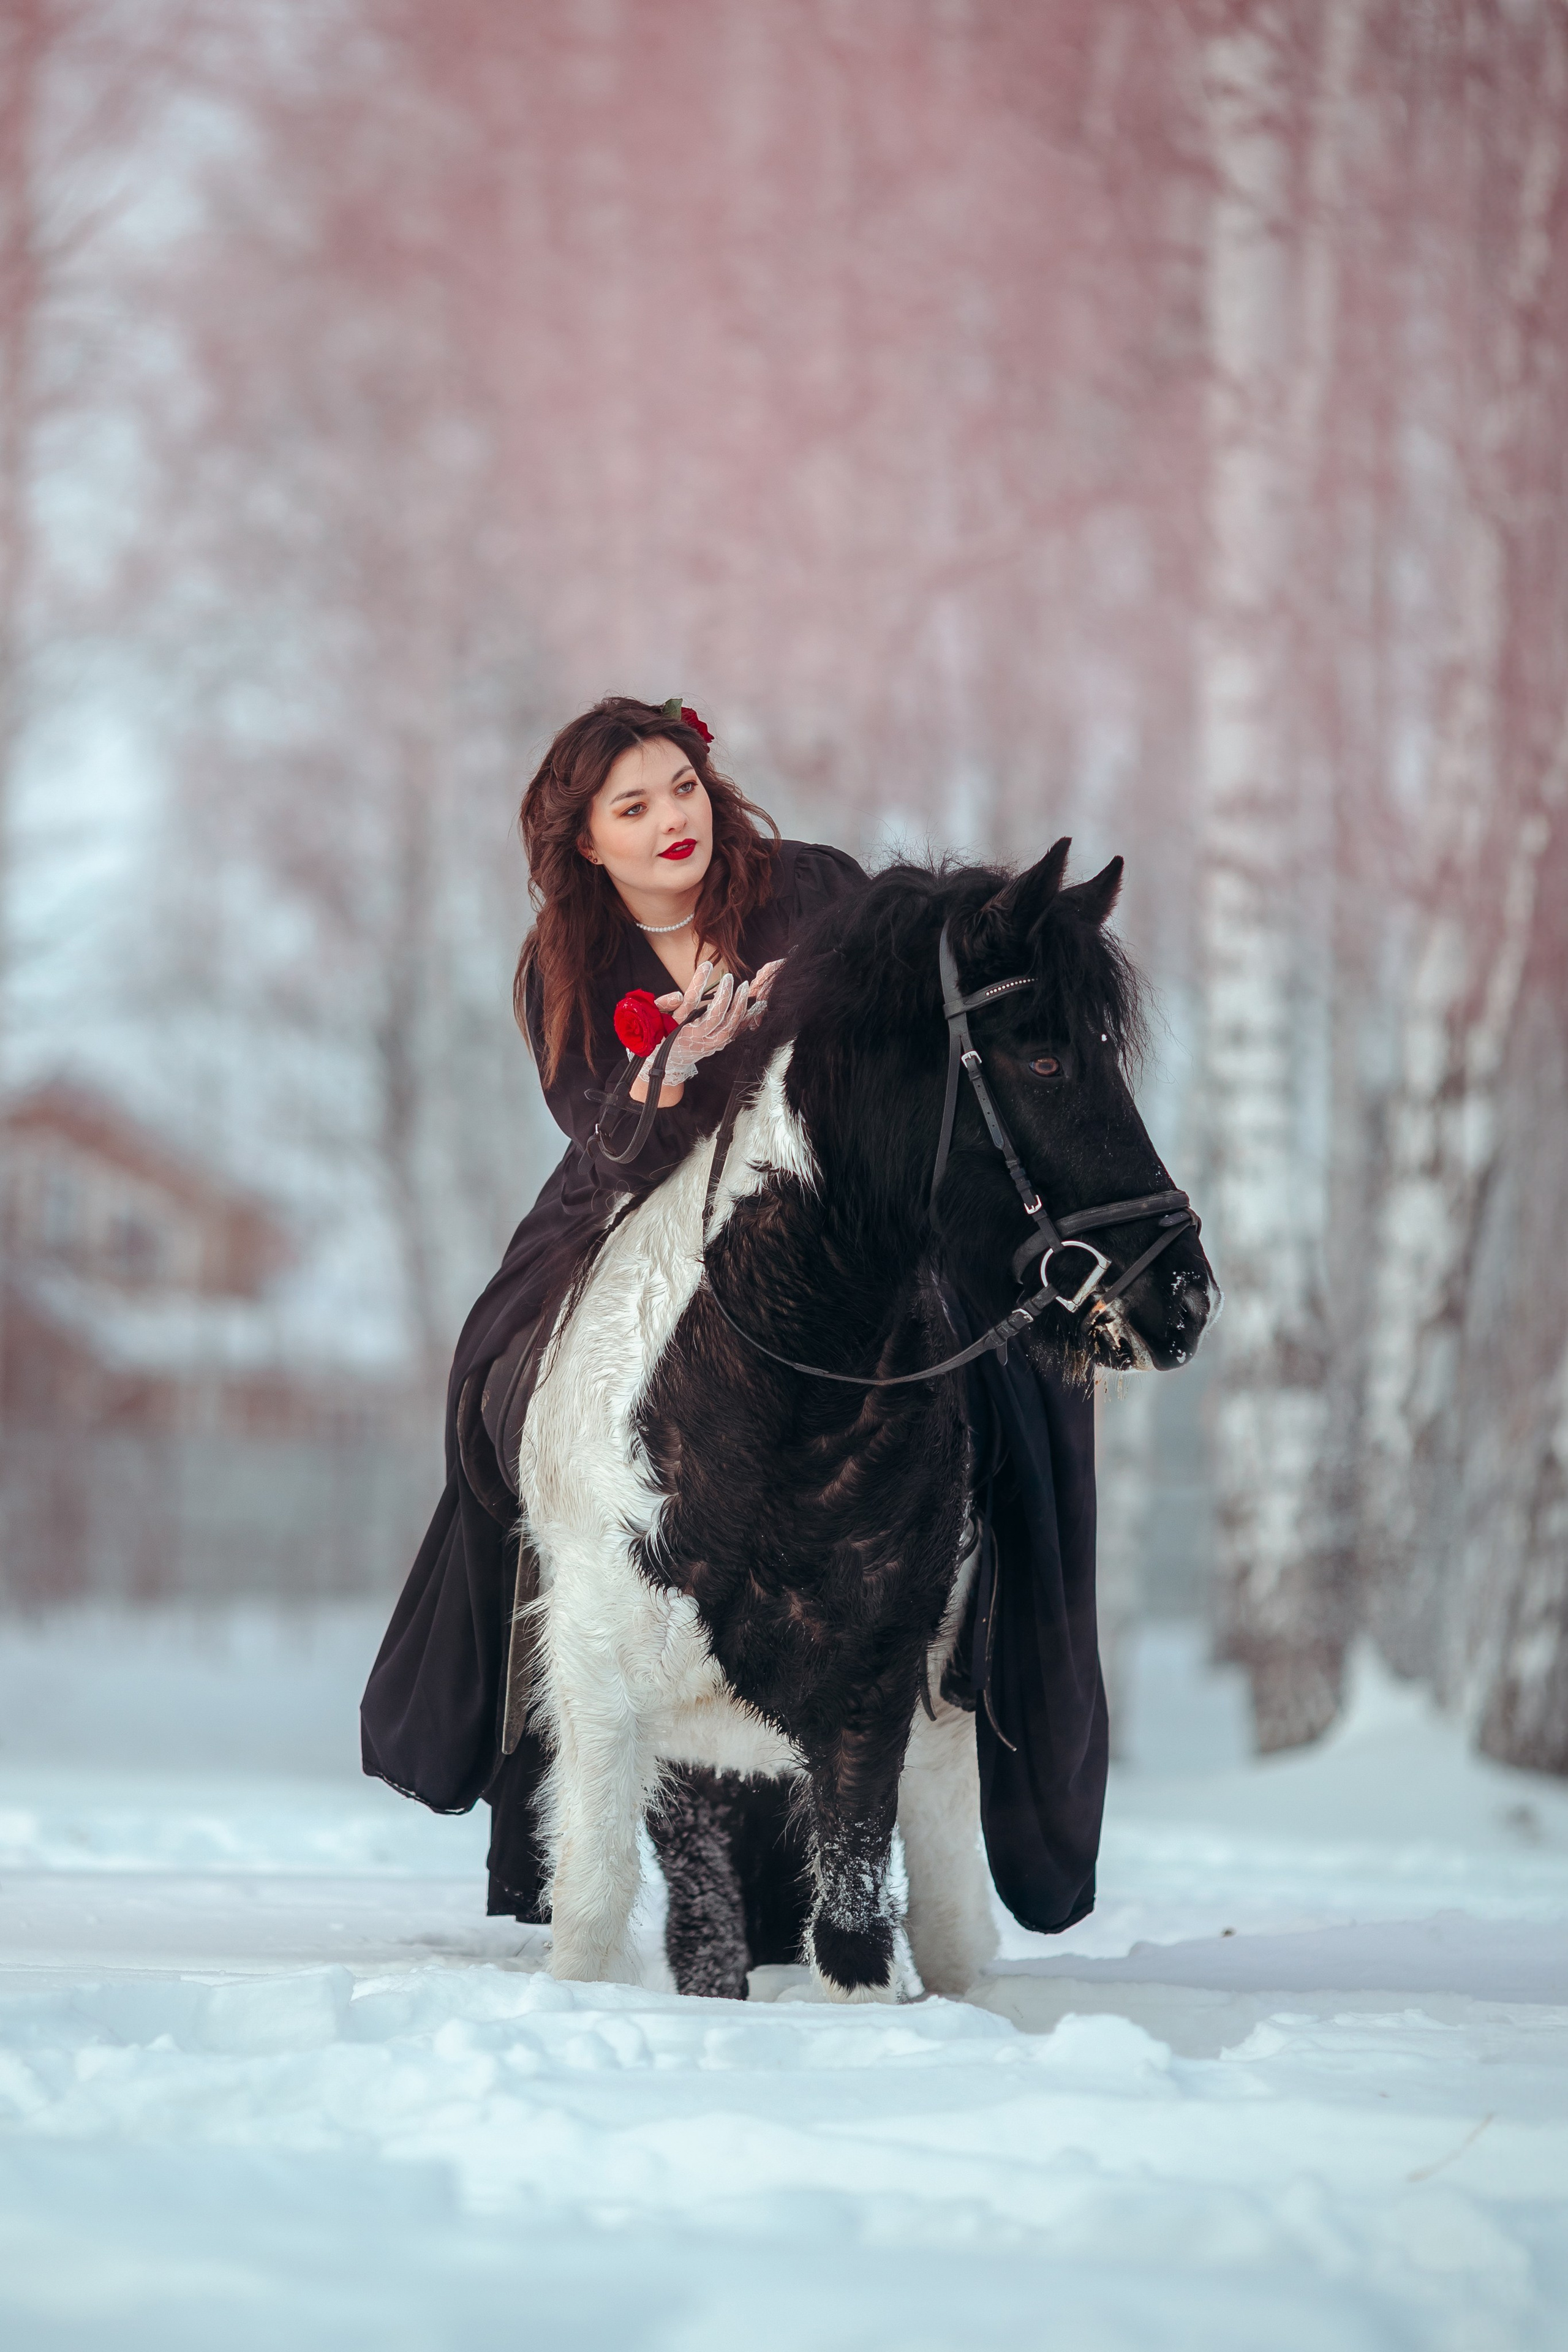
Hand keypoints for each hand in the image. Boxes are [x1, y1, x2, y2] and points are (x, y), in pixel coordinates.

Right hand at [648, 958, 781, 1085]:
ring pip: (729, 1026)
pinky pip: (734, 1033)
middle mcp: (695, 1037)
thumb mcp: (655, 1018)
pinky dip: (744, 1019)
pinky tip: (753, 1006)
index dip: (699, 982)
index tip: (707, 965)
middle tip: (728, 977)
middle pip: (715, 1016)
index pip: (690, 1001)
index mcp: (677, 1026)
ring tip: (744, 988)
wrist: (666, 1063)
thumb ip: (665, 1004)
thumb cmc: (660, 1034)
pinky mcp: (716, 1046)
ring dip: (739, 1006)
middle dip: (724, 995)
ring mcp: (707, 1044)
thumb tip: (679, 995)